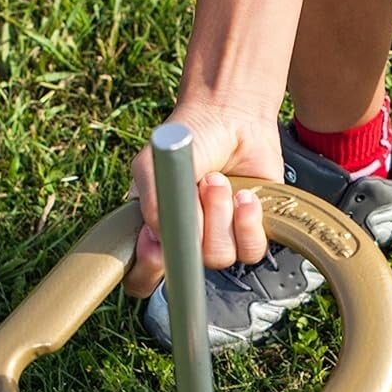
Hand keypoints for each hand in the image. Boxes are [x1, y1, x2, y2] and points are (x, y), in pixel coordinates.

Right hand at [124, 103, 284, 297]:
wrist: (232, 115)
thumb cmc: (189, 137)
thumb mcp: (152, 165)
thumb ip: (151, 203)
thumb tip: (164, 238)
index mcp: (154, 228)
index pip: (141, 276)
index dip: (149, 269)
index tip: (155, 243)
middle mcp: (185, 239)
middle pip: (185, 270)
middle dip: (194, 228)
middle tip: (198, 189)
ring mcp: (218, 237)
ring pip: (219, 257)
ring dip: (220, 215)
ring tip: (219, 182)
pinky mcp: (249, 232)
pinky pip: (250, 251)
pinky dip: (248, 222)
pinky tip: (245, 196)